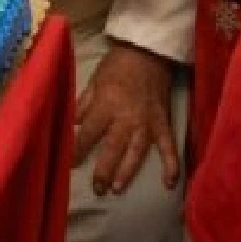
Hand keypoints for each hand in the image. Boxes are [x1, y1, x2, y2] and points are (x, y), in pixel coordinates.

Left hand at [73, 40, 178, 195]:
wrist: (148, 52)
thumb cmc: (117, 65)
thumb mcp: (94, 80)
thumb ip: (84, 104)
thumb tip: (72, 124)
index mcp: (106, 106)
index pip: (88, 133)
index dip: (78, 150)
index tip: (69, 165)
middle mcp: (126, 118)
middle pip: (112, 149)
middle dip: (103, 170)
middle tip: (97, 189)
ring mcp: (147, 123)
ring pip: (136, 153)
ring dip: (127, 172)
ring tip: (118, 189)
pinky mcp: (163, 123)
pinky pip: (168, 146)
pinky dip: (171, 165)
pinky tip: (170, 183)